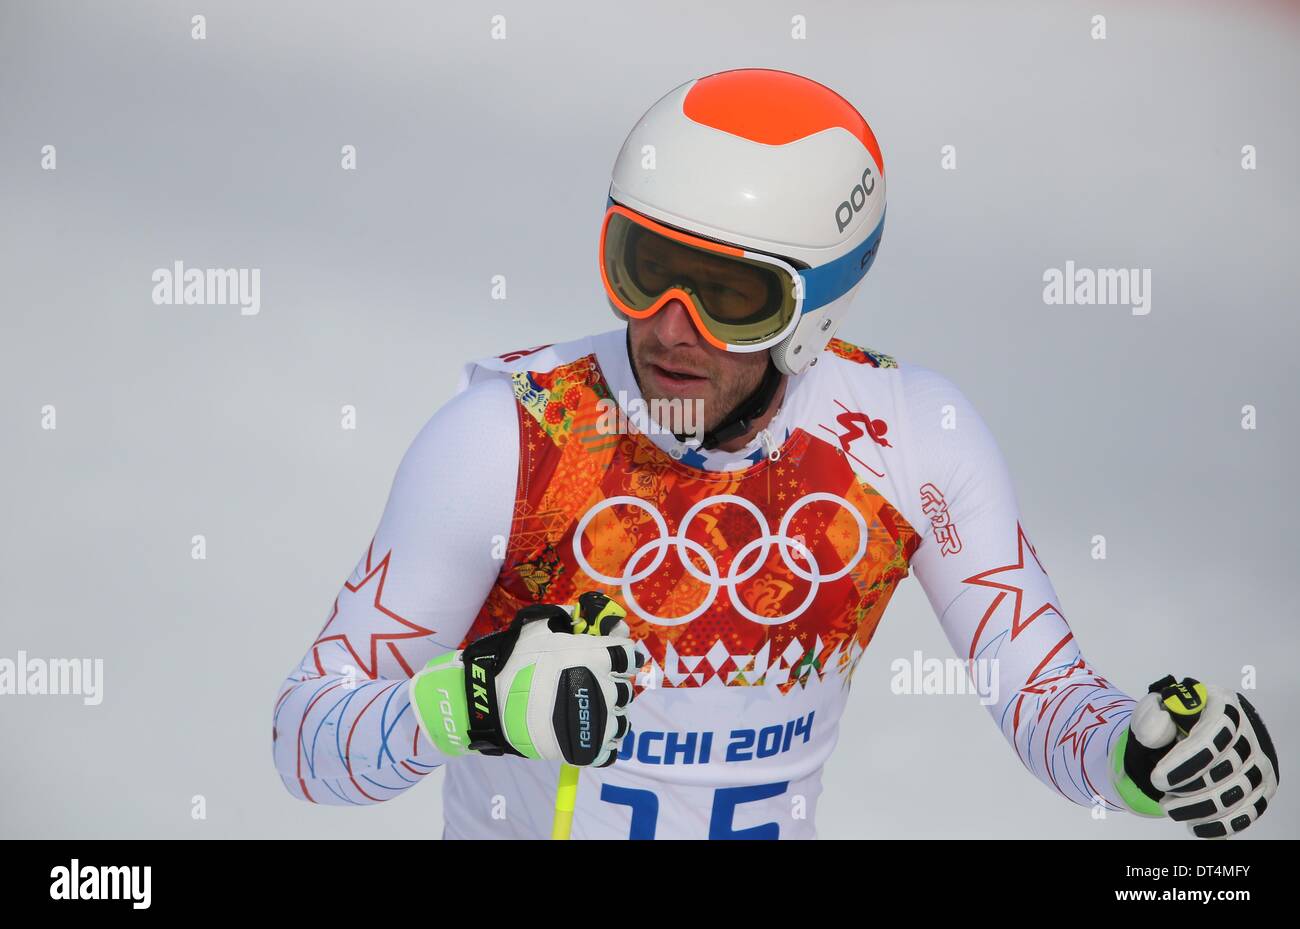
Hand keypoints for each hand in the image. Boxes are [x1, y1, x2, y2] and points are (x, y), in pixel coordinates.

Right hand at [410, 592, 641, 766]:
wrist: (493, 703)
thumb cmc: (516, 661)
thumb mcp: (539, 628)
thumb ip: (566, 618)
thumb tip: (582, 613)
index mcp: (598, 657)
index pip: (630, 655)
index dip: (622, 655)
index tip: (613, 658)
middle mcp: (606, 688)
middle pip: (625, 688)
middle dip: (612, 684)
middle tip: (591, 684)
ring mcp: (598, 721)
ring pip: (621, 720)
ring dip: (609, 714)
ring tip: (590, 712)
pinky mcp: (588, 748)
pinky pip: (610, 749)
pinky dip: (603, 743)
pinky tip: (588, 733)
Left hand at [1111, 675, 1278, 837]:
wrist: (1192, 734)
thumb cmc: (1174, 720)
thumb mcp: (1155, 710)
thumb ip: (1149, 716)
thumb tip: (1156, 731)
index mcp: (1224, 706)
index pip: (1217, 732)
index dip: (1188, 760)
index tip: (1158, 779)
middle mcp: (1248, 735)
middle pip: (1227, 768)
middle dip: (1189, 787)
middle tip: (1161, 793)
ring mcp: (1257, 764)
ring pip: (1237, 794)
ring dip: (1200, 808)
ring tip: (1170, 807)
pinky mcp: (1260, 789)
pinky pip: (1248, 812)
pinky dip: (1221, 825)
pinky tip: (1194, 826)